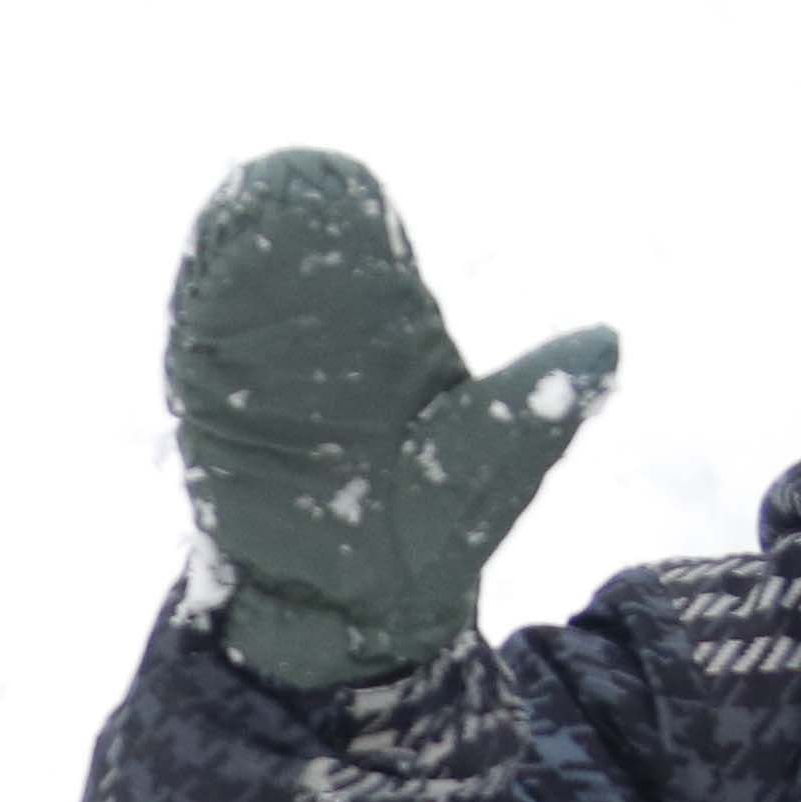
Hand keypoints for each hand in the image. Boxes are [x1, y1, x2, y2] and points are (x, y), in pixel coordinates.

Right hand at [165, 150, 616, 691]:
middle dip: (275, 223)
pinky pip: (199, 369)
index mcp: (394, 343)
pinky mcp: (212, 427)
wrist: (352, 622)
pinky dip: (193, 330)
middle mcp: (321, 351)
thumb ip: (535, 401)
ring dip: (226, 267)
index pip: (366, 262)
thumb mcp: (494, 464)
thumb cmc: (433, 541)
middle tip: (270, 179)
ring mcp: (259, 385)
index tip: (333, 179)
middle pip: (290, 270)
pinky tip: (194, 296)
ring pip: (236, 309)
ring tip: (225, 222)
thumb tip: (607, 343)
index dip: (348, 222)